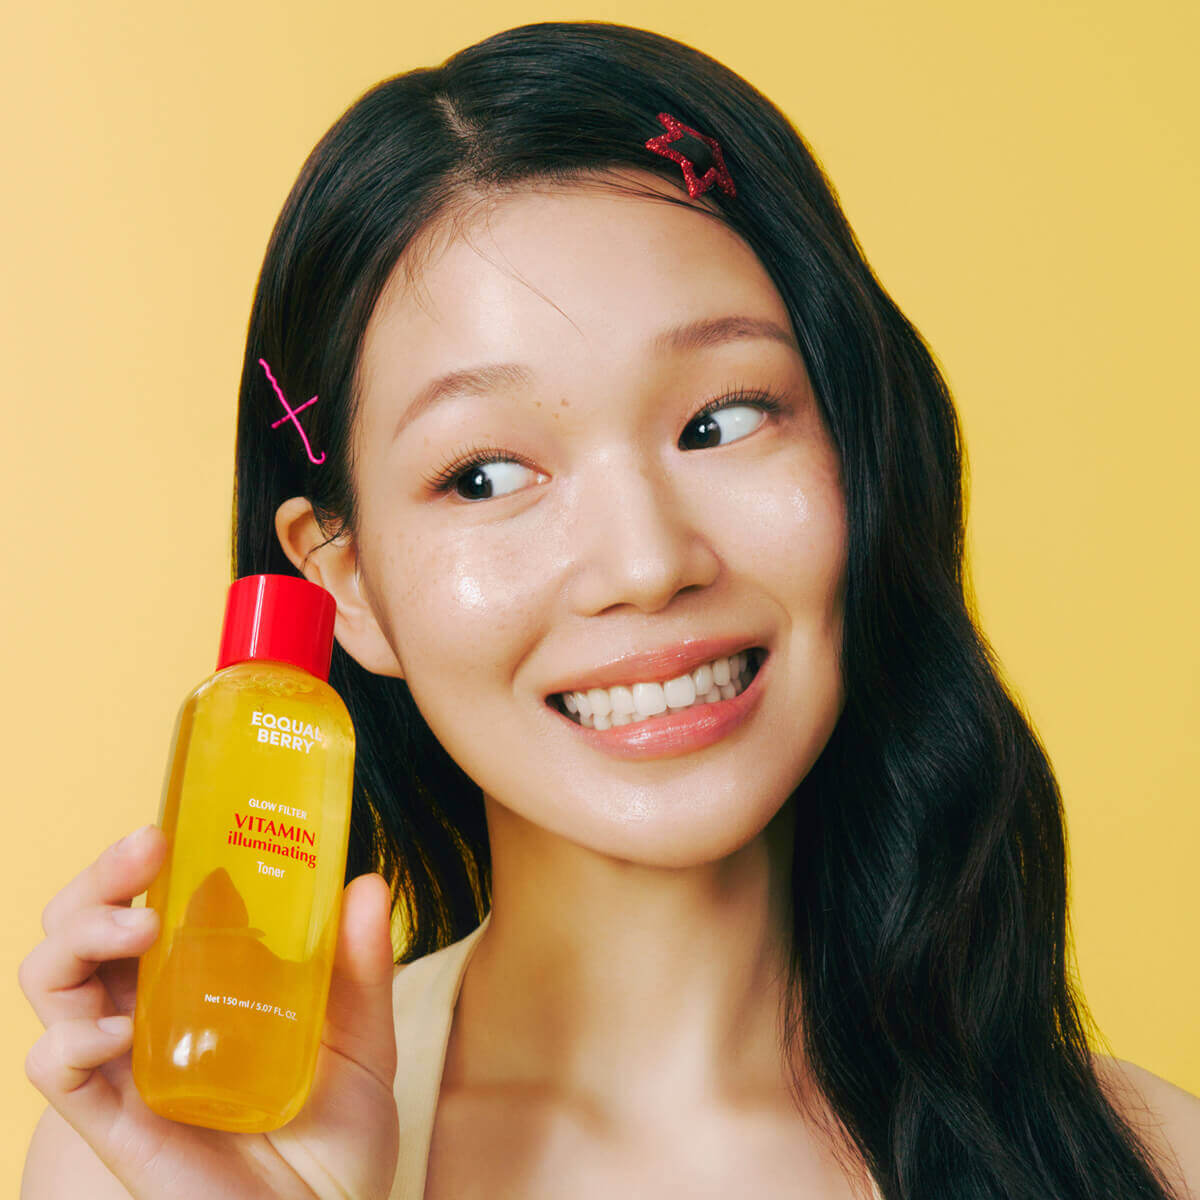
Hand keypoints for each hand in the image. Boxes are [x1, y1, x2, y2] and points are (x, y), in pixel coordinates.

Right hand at [20, 825, 399, 1198]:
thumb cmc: (336, 1136)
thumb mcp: (362, 1040)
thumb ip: (361, 967)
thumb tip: (370, 882)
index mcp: (201, 978)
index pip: (150, 898)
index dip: (146, 855)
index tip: (178, 818)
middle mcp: (153, 1010)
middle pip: (86, 923)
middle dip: (100, 876)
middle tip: (148, 845)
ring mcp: (128, 1063)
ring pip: (54, 978)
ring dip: (80, 934)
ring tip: (140, 926)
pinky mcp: (116, 1122)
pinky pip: (55, 1070)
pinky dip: (68, 1040)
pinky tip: (114, 1027)